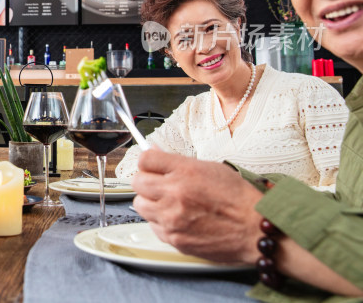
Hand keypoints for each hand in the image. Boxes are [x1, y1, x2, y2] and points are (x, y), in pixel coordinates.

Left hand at [131, 149, 262, 262]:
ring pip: (140, 205)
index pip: (145, 159)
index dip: (148, 162)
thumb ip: (178, 162)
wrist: (255, 230)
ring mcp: (172, 218)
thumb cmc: (238, 199)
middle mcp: (174, 194)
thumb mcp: (210, 168)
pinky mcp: (173, 238)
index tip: (152, 166)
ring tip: (168, 203)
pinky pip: (152, 226)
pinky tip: (177, 219)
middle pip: (137, 182)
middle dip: (146, 181)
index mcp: (185, 172)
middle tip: (159, 185)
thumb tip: (156, 153)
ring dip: (150, 202)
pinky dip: (161, 222)